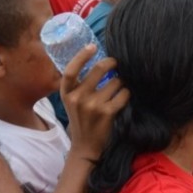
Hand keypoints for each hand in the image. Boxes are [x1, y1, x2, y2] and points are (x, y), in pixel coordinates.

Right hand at [60, 44, 129, 161]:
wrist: (85, 146)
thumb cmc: (81, 119)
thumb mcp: (72, 102)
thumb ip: (79, 85)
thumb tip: (97, 63)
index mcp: (66, 93)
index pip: (70, 71)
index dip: (81, 56)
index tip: (92, 46)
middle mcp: (78, 98)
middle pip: (98, 70)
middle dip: (111, 63)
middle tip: (116, 63)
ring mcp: (92, 106)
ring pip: (115, 82)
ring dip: (121, 83)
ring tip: (118, 89)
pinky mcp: (107, 113)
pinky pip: (123, 94)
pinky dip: (126, 94)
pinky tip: (123, 98)